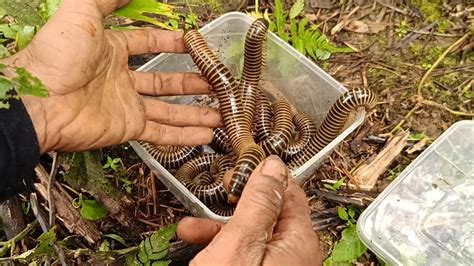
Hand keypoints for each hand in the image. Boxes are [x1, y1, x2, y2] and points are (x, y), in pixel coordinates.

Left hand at [0, 0, 220, 153]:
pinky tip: (205, 135)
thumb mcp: (83, 13)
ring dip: (195, 112)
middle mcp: (121, 79)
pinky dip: (184, 136)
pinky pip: (162, 132)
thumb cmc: (57, 54)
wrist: (38, 100)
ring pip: (169, 109)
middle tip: (217, 83)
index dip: (172, 43)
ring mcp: (126, 106)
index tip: (196, 44)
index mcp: (112, 51)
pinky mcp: (127, 128)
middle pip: (165, 80)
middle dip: (192, 81)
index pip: (149, 44)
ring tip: (221, 113)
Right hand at [177, 156, 322, 264]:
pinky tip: (198, 244)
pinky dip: (220, 247)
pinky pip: (243, 254)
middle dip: (235, 201)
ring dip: (218, 227)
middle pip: (267, 213)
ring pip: (249, 235)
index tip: (241, 166)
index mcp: (298, 242)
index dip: (264, 176)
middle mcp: (292, 255)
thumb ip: (257, 203)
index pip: (289, 193)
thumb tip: (273, 166)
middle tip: (220, 189)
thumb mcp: (240, 242)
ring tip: (191, 225)